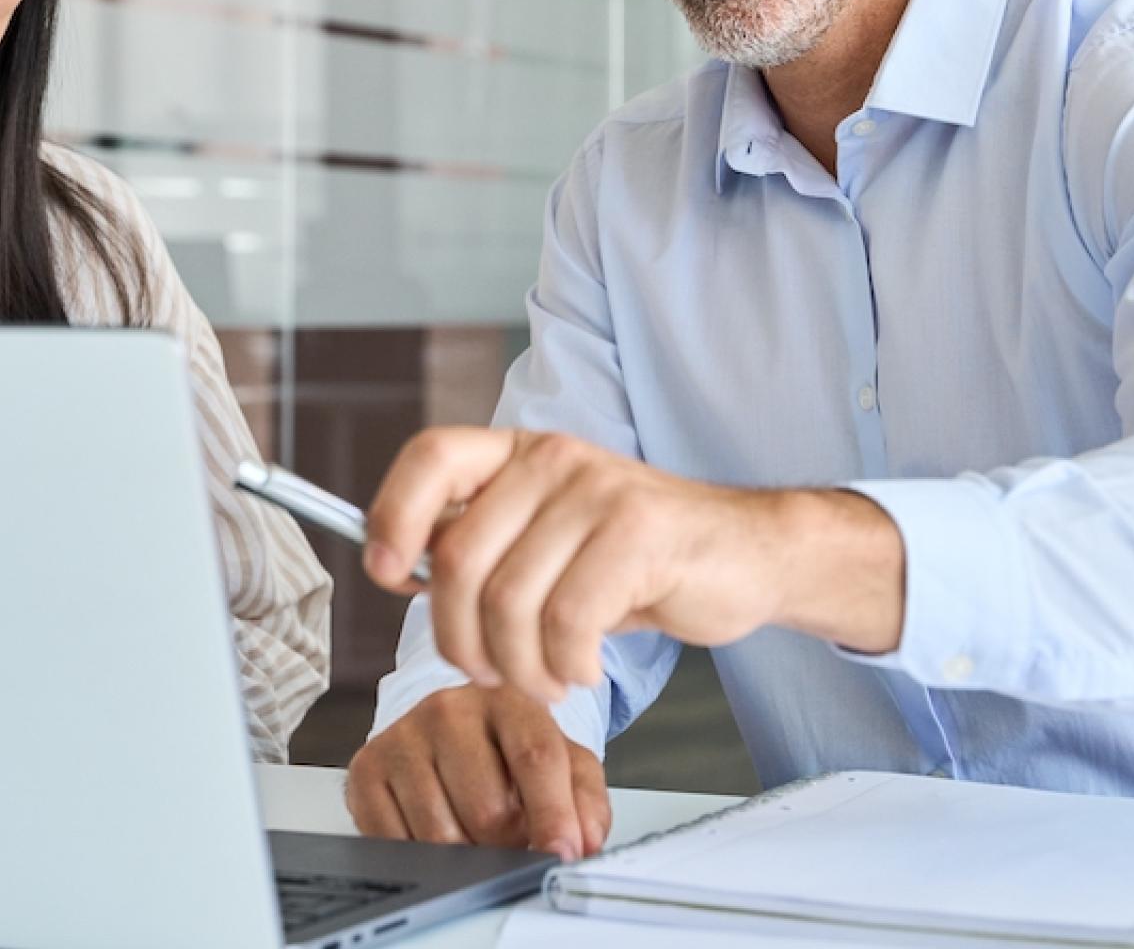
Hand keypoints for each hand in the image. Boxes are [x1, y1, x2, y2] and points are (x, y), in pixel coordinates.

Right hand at [345, 685, 609, 859]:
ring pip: (441, 834)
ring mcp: (403, 737)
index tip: (561, 854)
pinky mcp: (367, 768)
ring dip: (465, 855)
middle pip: (488, 808)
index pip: (536, 758)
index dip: (554, 814)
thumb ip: (585, 800)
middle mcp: (449, 710)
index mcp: (508, 700)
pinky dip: (420, 854)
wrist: (447, 732)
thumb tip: (584, 843)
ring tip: (474, 834)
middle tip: (512, 838)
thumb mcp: (563, 763)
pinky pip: (395, 840)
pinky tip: (432, 831)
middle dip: (508, 843)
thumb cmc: (508, 752)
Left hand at [364, 428, 904, 704]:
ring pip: (509, 601)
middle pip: (458, 559)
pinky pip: (566, 620)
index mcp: (520, 454)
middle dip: (460, 638)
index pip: (432, 457)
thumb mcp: (550, 540)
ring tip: (545, 678)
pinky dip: (564, 665)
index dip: (392, 513)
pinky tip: (582, 667)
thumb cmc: (639, 559)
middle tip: (491, 672)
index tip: (386, 573)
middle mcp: (553, 460)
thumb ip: (485, 547)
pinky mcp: (639, 533)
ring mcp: (598, 492)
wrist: (748, 554)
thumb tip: (398, 572)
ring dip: (518, 666)